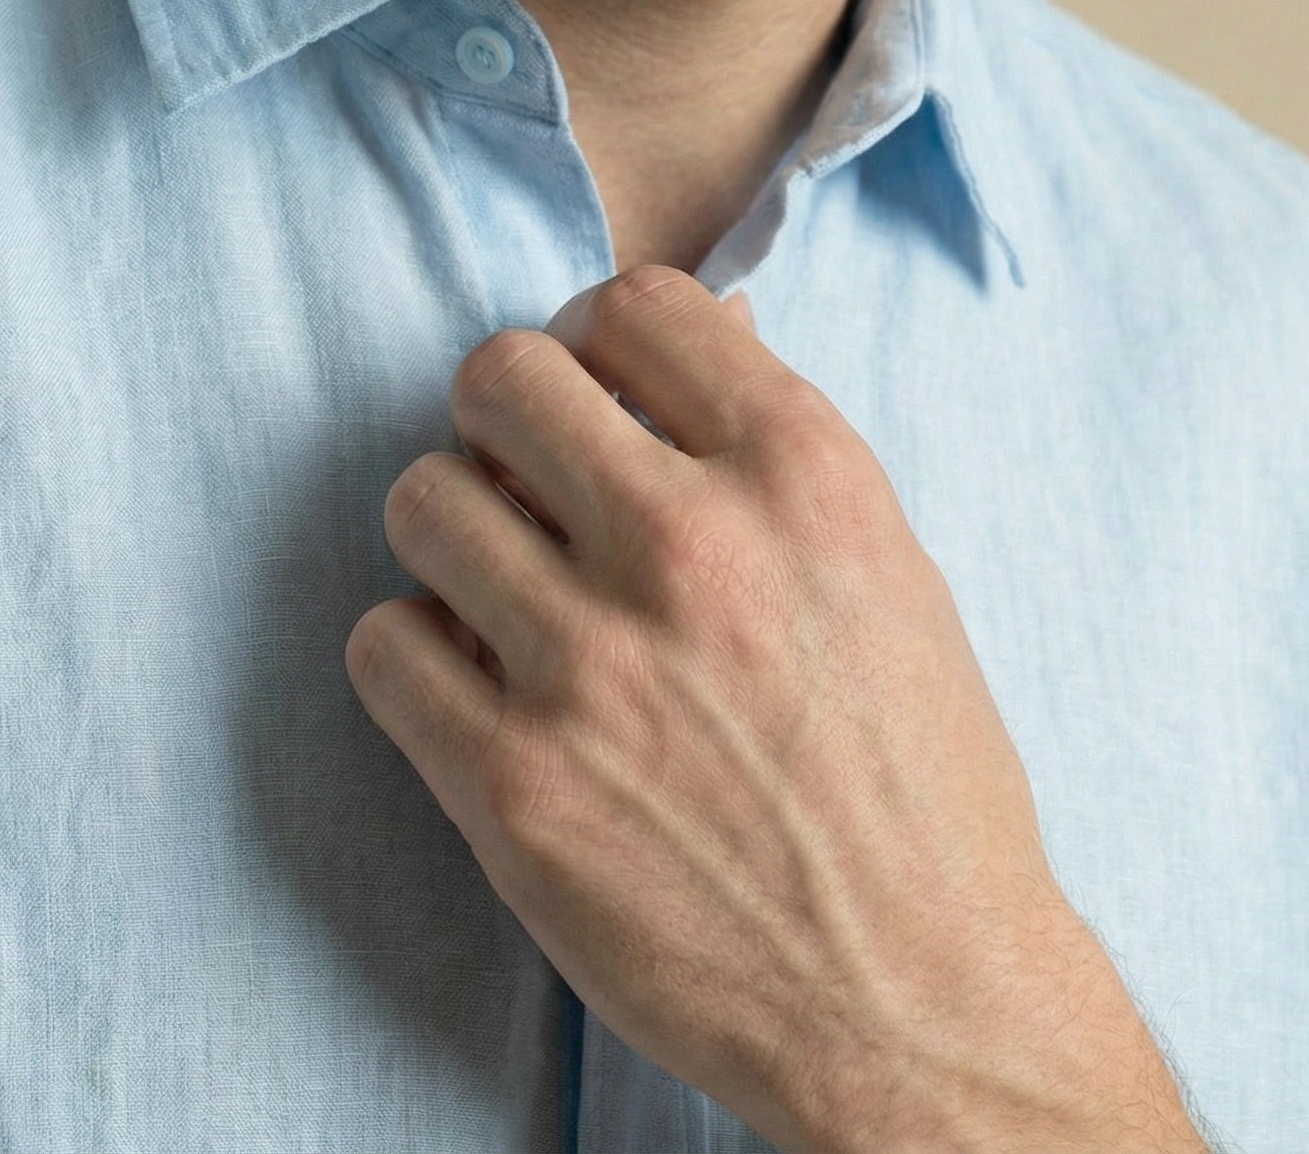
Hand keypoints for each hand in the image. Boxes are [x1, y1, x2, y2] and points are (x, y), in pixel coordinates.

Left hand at [347, 265, 1194, 1153]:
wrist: (924, 1005)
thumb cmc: (919, 783)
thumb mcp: (888, 571)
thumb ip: (772, 449)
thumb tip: (696, 330)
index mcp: (803, 474)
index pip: (634, 303)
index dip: (604, 344)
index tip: (604, 397)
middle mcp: (693, 546)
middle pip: (498, 374)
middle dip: (506, 417)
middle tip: (529, 481)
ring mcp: (593, 667)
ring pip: (422, 499)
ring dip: (454, 536)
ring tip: (504, 594)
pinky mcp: (514, 788)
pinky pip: (384, 643)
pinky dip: (420, 659)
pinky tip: (479, 690)